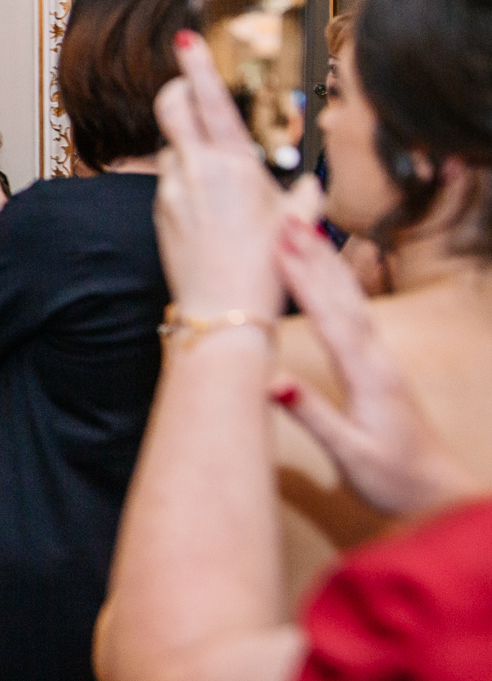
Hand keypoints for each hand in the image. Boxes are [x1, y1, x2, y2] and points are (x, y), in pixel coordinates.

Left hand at [152, 31, 293, 318]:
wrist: (223, 312)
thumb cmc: (263, 270)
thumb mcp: (295, 222)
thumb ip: (303, 192)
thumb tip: (311, 182)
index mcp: (232, 164)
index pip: (208, 100)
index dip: (196, 65)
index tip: (185, 39)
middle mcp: (195, 170)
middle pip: (170, 107)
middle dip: (177, 90)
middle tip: (190, 90)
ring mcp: (171, 189)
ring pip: (171, 147)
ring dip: (186, 146)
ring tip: (216, 176)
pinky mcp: (157, 210)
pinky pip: (168, 180)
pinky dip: (184, 179)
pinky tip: (206, 207)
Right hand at [271, 215, 476, 517]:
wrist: (438, 493)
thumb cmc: (393, 478)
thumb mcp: (350, 453)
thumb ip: (312, 414)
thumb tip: (273, 381)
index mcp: (368, 375)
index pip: (330, 316)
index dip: (303, 279)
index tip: (279, 245)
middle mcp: (377, 358)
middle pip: (342, 296)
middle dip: (313, 256)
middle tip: (288, 219)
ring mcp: (381, 359)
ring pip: (351, 299)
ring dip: (326, 263)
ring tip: (303, 231)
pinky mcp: (379, 365)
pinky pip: (355, 312)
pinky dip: (338, 285)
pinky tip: (330, 274)